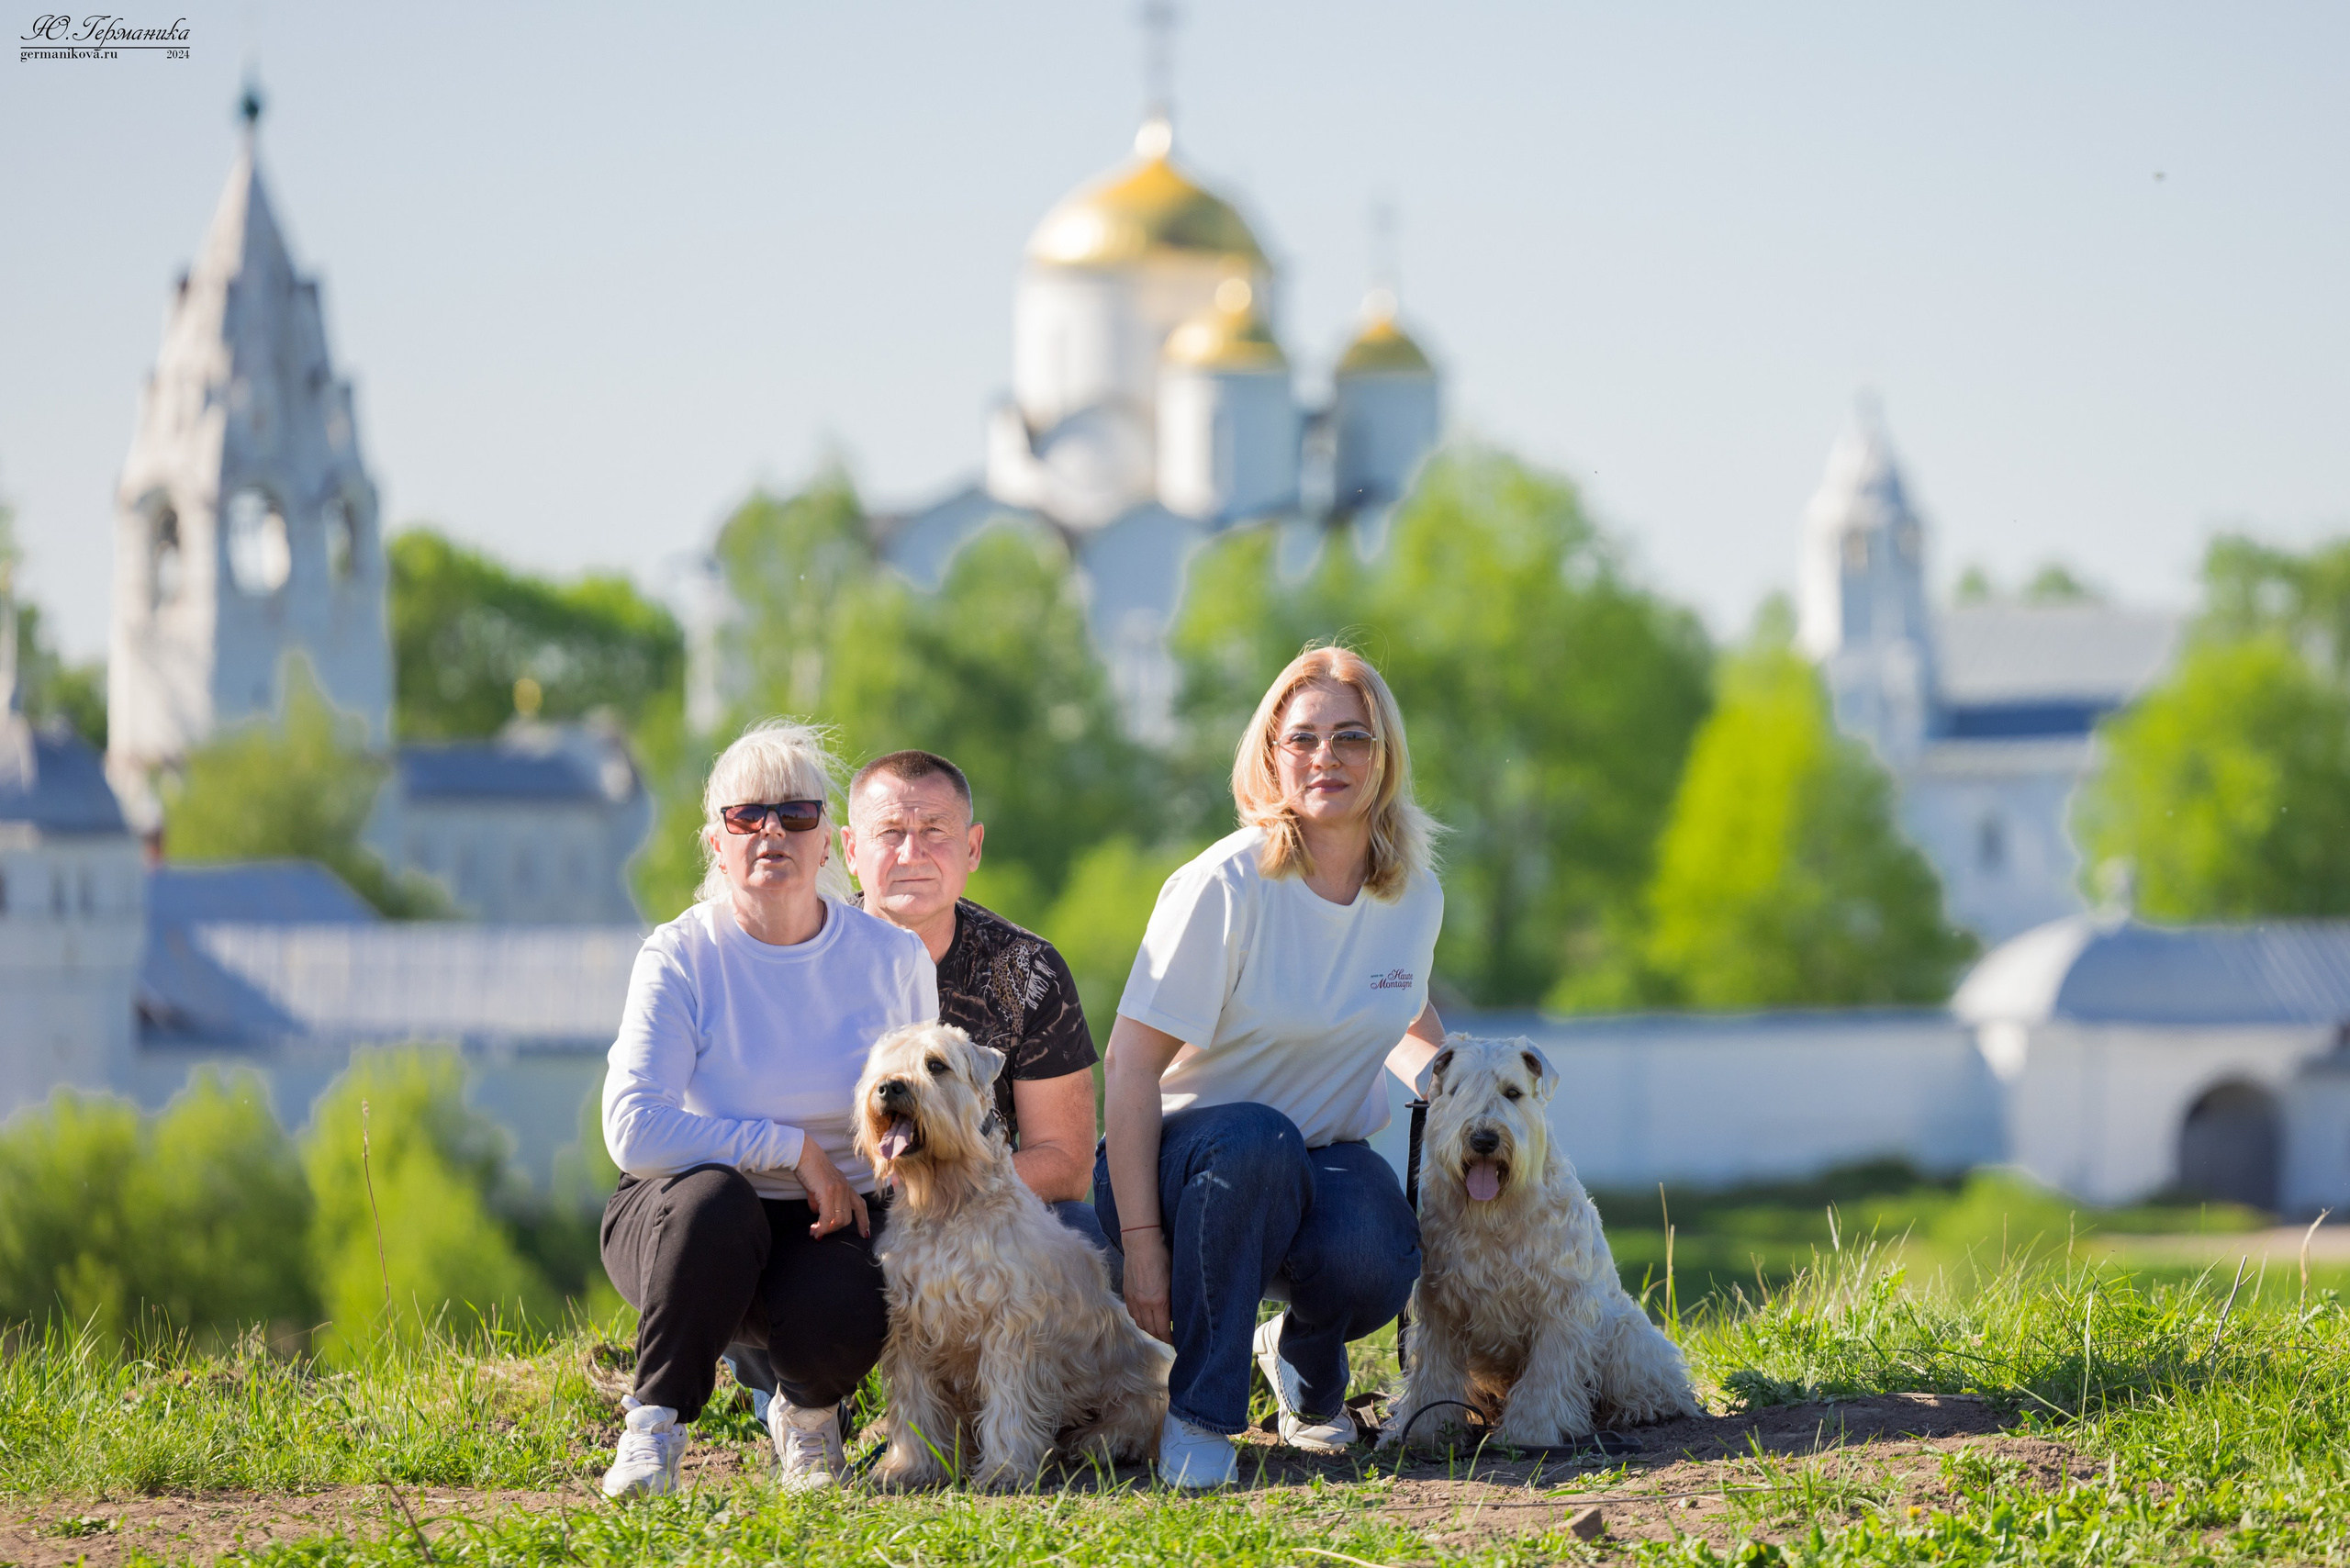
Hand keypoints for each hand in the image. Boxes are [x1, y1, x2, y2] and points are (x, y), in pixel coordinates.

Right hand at [795, 1139, 869, 1239]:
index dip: (864, 1221)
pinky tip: (814, 1230)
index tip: (865, 1234)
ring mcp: (838, 1189)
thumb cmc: (807, 1168)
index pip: (860, 1205)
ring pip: (839, 1219)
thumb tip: (819, 1216)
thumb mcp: (818, 1187)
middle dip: (834, 1229)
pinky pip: (827, 1216)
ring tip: (815, 1231)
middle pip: (847, 1218)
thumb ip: (821, 1202)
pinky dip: (821, 1227)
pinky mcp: (827, 1191)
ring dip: (827, 1230)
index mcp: (845, 1185)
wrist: (802, 1153)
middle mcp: (845, 1188)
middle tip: (821, 1232)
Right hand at [1122, 1226, 1172, 1341]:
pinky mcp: (1127, 1293)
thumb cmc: (1162, 1257)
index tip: (1176, 1341)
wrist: (1141, 1243)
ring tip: (1158, 1329)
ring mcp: (1133, 1298)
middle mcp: (1144, 1303)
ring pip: (1140, 1323)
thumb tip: (1177, 1314)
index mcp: (1159, 1301)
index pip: (1163, 1330)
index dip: (1170, 1339)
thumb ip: (1174, 1299)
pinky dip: (1140, 1319)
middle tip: (1169, 1337)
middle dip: (1161, 1336)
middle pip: (1151, 1329)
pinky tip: (1146, 1317)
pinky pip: (1133, 1313)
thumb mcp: (1174, 1279)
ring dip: (1150, 1329)